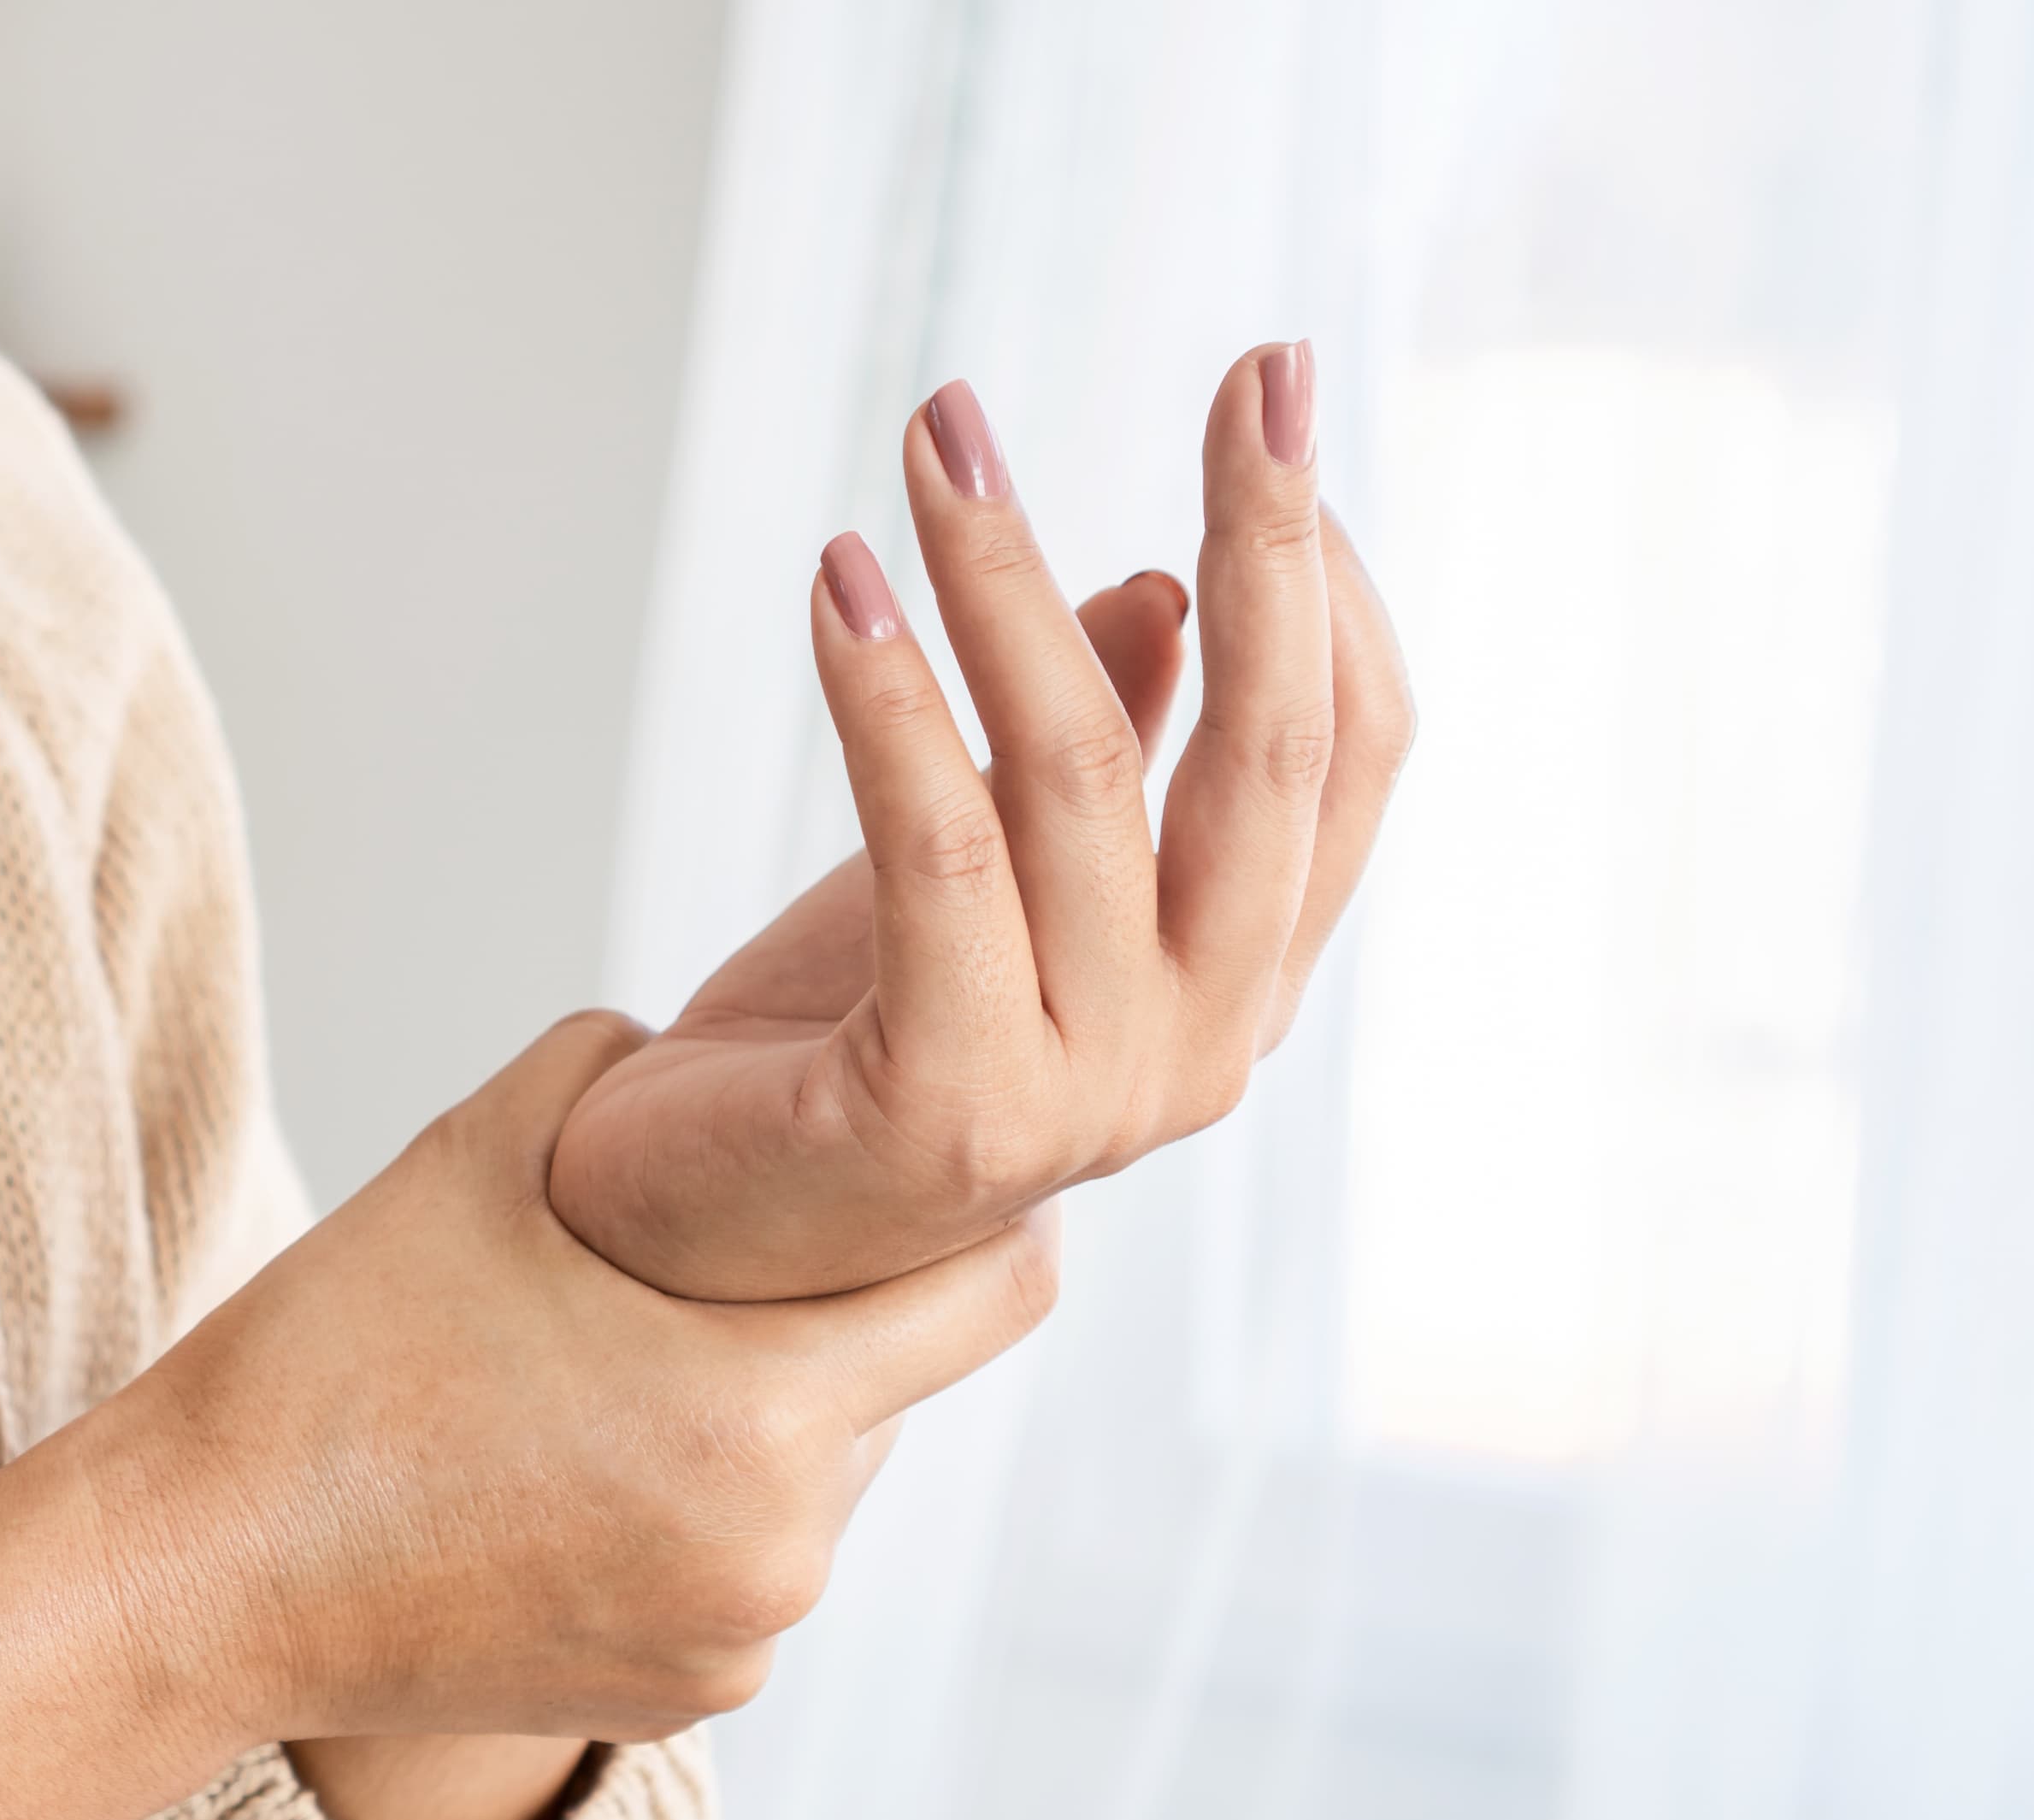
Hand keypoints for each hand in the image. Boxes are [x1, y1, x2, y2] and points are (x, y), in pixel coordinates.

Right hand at [110, 1012, 1058, 1745]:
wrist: (201, 1574)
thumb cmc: (334, 1354)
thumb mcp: (482, 1148)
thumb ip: (632, 1068)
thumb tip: (718, 1048)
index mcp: (760, 1408)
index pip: (1001, 1290)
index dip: (986, 1213)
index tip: (936, 1166)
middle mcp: (784, 1547)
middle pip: (899, 1389)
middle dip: (838, 1317)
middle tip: (728, 1259)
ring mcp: (741, 1642)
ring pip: (822, 1485)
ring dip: (763, 1419)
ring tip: (623, 1370)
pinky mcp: (688, 1702)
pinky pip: (749, 1574)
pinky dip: (701, 1515)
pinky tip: (582, 1468)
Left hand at [549, 345, 1413, 1301]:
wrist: (686, 1237)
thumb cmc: (845, 1043)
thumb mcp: (990, 874)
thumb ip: (1103, 757)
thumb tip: (1166, 590)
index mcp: (1237, 985)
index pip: (1347, 760)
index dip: (1330, 580)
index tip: (1274, 409)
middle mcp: (1201, 1047)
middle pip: (1270, 759)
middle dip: (1267, 542)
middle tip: (1253, 368)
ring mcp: (1089, 1094)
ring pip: (1081, 777)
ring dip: (1003, 578)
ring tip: (936, 438)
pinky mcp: (950, 1105)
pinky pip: (938, 851)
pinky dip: (889, 698)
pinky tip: (841, 581)